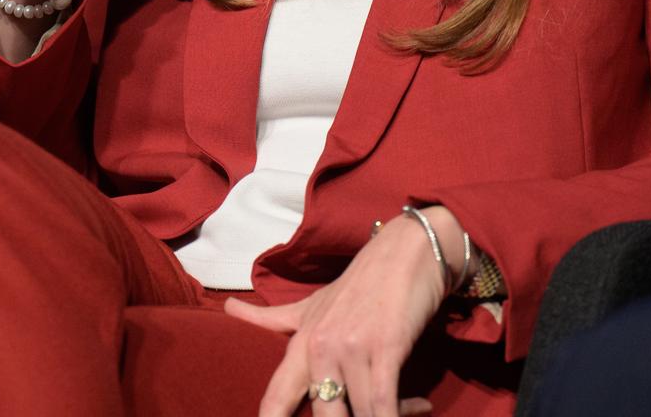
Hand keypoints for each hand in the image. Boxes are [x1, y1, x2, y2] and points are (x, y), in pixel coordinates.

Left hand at [224, 209, 462, 415]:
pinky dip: (401, 415)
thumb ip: (274, 319)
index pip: (276, 398)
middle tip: (365, 413)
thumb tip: (229, 308)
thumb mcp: (312, 303)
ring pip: (360, 416)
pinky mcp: (384, 347)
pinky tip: (421, 408)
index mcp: (301, 342)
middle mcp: (319, 347)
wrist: (404, 250)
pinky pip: (384, 405)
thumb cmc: (359, 283)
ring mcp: (350, 347)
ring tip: (410, 408)